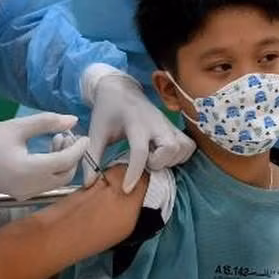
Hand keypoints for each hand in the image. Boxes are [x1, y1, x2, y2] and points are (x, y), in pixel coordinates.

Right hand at [0, 113, 87, 200]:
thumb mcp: (17, 127)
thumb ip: (46, 122)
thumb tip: (73, 120)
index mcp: (29, 170)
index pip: (65, 161)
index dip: (78, 148)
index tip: (84, 135)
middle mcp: (30, 187)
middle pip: (65, 175)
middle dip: (72, 156)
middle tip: (67, 135)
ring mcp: (26, 193)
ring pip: (57, 181)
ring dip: (62, 162)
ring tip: (56, 139)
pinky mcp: (21, 194)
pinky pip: (45, 184)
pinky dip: (52, 170)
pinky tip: (47, 152)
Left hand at [85, 66, 194, 192]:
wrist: (119, 89)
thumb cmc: (107, 112)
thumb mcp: (96, 133)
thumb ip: (91, 157)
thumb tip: (90, 183)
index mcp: (135, 123)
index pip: (140, 151)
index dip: (135, 172)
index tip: (126, 188)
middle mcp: (156, 123)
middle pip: (171, 148)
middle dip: (159, 163)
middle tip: (144, 164)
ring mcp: (168, 124)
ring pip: (183, 148)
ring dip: (170, 160)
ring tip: (153, 160)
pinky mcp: (174, 127)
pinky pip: (188, 145)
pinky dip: (180, 156)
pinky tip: (164, 157)